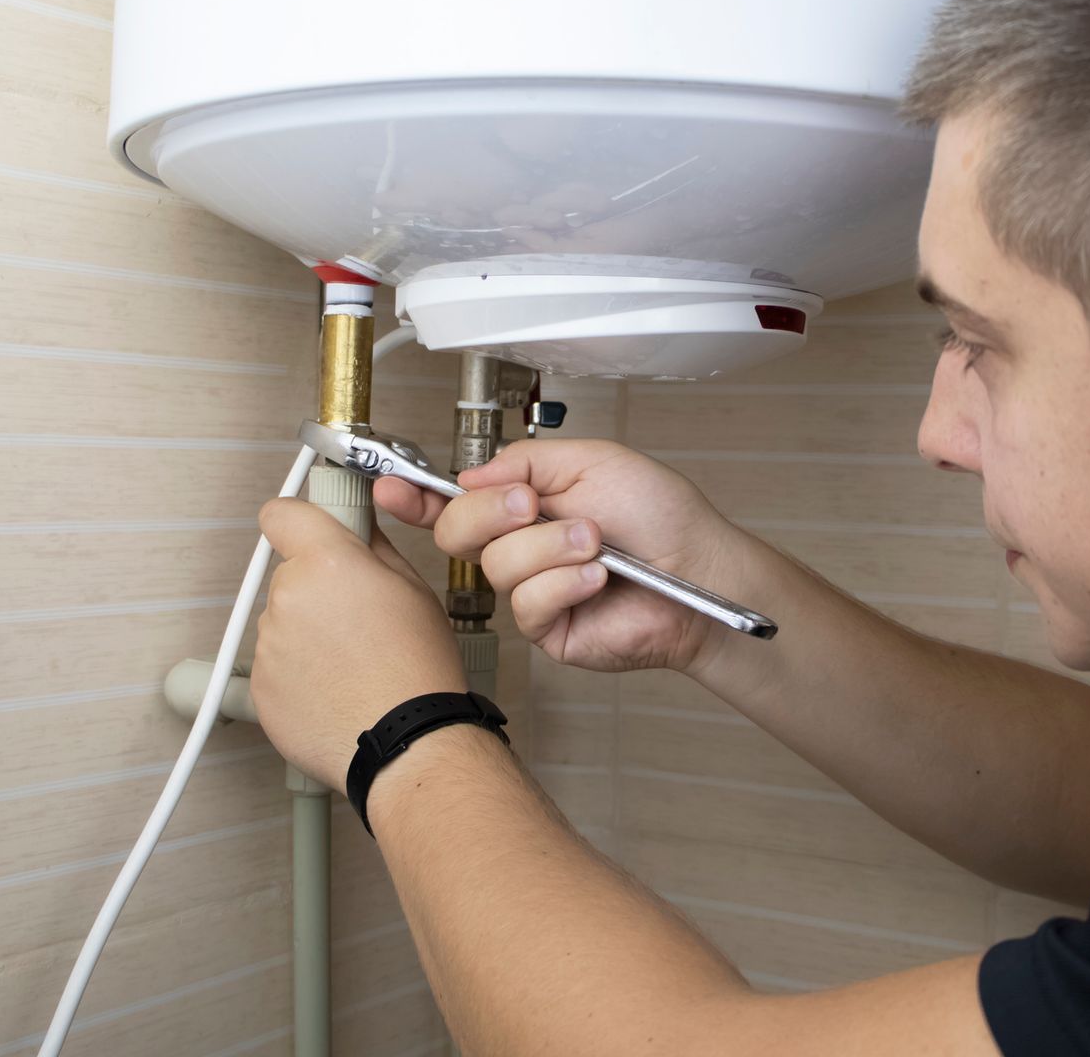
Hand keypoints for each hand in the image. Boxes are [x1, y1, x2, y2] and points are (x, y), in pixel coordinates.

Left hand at [250, 499, 467, 792]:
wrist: (405, 741)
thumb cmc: (418, 668)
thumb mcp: (413, 588)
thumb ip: (373, 547)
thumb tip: (356, 526)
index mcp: (327, 563)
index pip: (282, 514)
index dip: (296, 522)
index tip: (307, 532)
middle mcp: (288, 597)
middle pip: (290, 576)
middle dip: (317, 589)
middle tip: (357, 619)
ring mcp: (268, 644)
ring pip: (283, 622)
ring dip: (307, 634)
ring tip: (350, 663)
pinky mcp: (260, 686)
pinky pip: (275, 664)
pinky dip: (298, 673)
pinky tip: (335, 688)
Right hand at [373, 438, 742, 674]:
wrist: (700, 569)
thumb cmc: (661, 516)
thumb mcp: (593, 461)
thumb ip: (528, 461)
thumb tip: (474, 473)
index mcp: (524, 503)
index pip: (454, 501)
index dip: (416, 496)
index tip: (390, 486)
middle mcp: (521, 547)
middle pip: (457, 532)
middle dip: (492, 512)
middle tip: (534, 506)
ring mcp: (532, 590)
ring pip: (497, 566)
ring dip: (551, 547)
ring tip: (595, 544)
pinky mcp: (548, 629)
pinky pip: (527, 604)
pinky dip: (565, 582)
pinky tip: (596, 579)